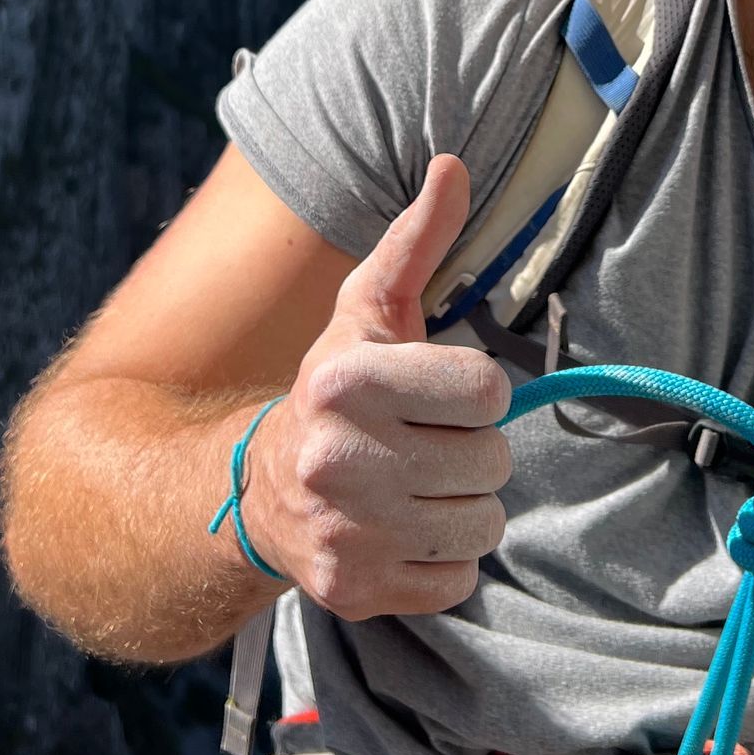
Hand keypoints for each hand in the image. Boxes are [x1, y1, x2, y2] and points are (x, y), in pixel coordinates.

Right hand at [238, 157, 513, 618]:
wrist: (261, 494)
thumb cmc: (335, 391)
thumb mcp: (369, 311)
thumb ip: (417, 240)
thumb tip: (454, 164)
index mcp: (347, 380)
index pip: (487, 391)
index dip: (474, 393)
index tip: (436, 395)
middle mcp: (340, 459)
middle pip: (492, 461)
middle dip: (470, 452)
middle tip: (423, 446)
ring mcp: (347, 532)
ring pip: (484, 524)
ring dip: (463, 507)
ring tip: (416, 488)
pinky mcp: (355, 591)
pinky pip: (460, 581)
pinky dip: (444, 562)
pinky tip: (402, 533)